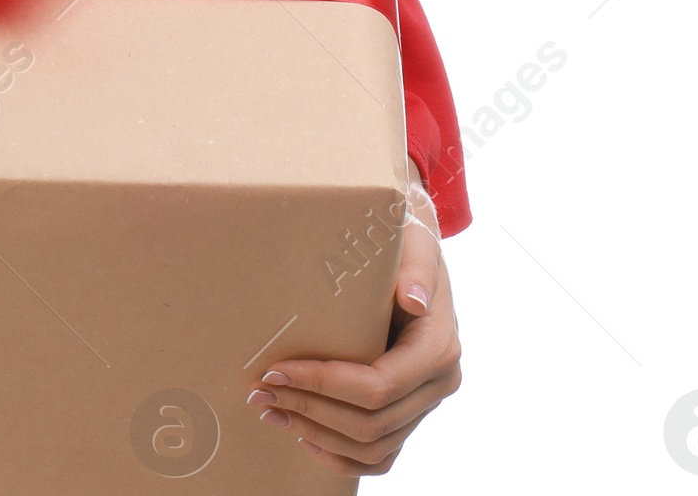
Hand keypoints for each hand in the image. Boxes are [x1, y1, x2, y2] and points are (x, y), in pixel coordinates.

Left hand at [245, 173, 462, 475]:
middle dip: (309, 409)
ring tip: (270, 411)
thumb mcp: (413, 243)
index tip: (275, 370)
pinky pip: (381, 455)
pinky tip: (303, 435)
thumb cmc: (406, 242)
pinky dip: (341, 455)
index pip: (377, 385)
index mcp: (438, 347)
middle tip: (259, 392)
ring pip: (373, 446)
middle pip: (371, 422)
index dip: (323, 384)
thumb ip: (415, 269)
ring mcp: (425, 402)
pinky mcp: (410, 411)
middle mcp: (438, 383)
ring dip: (317, 434)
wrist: (417, 252)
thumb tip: (413, 301)